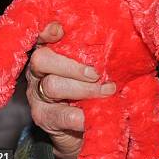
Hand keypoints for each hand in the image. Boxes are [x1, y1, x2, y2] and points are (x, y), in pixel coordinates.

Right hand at [26, 23, 115, 158]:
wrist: (84, 128)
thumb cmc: (93, 88)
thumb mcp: (95, 68)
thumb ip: (97, 56)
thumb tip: (121, 44)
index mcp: (51, 53)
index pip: (42, 37)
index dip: (47, 32)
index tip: (60, 30)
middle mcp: (38, 72)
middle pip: (43, 60)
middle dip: (73, 66)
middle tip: (97, 74)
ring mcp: (36, 96)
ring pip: (52, 85)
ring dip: (83, 89)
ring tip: (106, 92)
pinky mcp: (42, 118)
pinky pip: (59, 115)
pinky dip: (78, 116)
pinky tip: (90, 116)